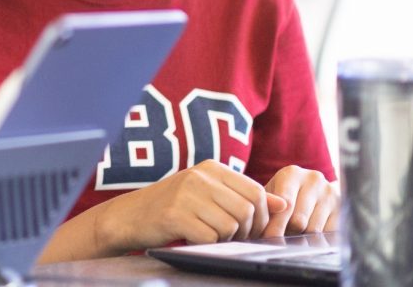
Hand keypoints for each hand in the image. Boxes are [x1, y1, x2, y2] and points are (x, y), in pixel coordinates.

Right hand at [49, 159, 287, 259]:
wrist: (129, 216)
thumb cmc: (172, 207)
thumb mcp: (208, 194)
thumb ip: (243, 197)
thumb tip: (283, 205)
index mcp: (211, 168)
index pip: (256, 191)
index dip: (261, 216)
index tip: (250, 229)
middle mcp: (200, 176)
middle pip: (248, 209)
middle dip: (247, 231)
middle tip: (232, 238)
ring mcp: (186, 194)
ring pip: (232, 224)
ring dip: (227, 239)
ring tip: (210, 237)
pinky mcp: (175, 215)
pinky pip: (211, 237)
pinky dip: (208, 244)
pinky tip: (194, 239)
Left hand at [261, 166, 338, 236]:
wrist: (309, 190)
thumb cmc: (282, 195)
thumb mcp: (271, 195)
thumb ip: (267, 207)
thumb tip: (268, 231)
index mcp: (292, 174)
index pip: (285, 205)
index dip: (276, 225)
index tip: (270, 239)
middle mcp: (314, 180)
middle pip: (299, 220)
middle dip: (287, 233)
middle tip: (280, 241)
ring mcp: (330, 194)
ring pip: (314, 230)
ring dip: (302, 238)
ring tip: (293, 236)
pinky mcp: (342, 208)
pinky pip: (329, 234)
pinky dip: (317, 240)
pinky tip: (309, 236)